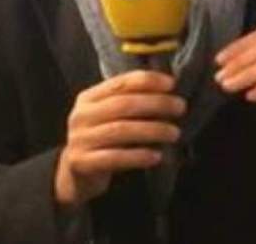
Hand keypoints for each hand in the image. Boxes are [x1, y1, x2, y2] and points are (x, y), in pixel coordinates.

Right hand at [54, 71, 184, 207]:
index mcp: (88, 97)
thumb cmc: (102, 139)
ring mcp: (79, 139)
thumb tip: (169, 89)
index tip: (172, 84)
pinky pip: (114, 158)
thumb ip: (130, 102)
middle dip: (155, 104)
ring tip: (174, 133)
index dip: (147, 81)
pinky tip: (156, 156)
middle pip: (122, 105)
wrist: (75, 174)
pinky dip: (138, 156)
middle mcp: (81, 115)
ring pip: (120, 130)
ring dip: (152, 130)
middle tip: (180, 107)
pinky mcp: (82, 163)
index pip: (120, 82)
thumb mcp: (109, 117)